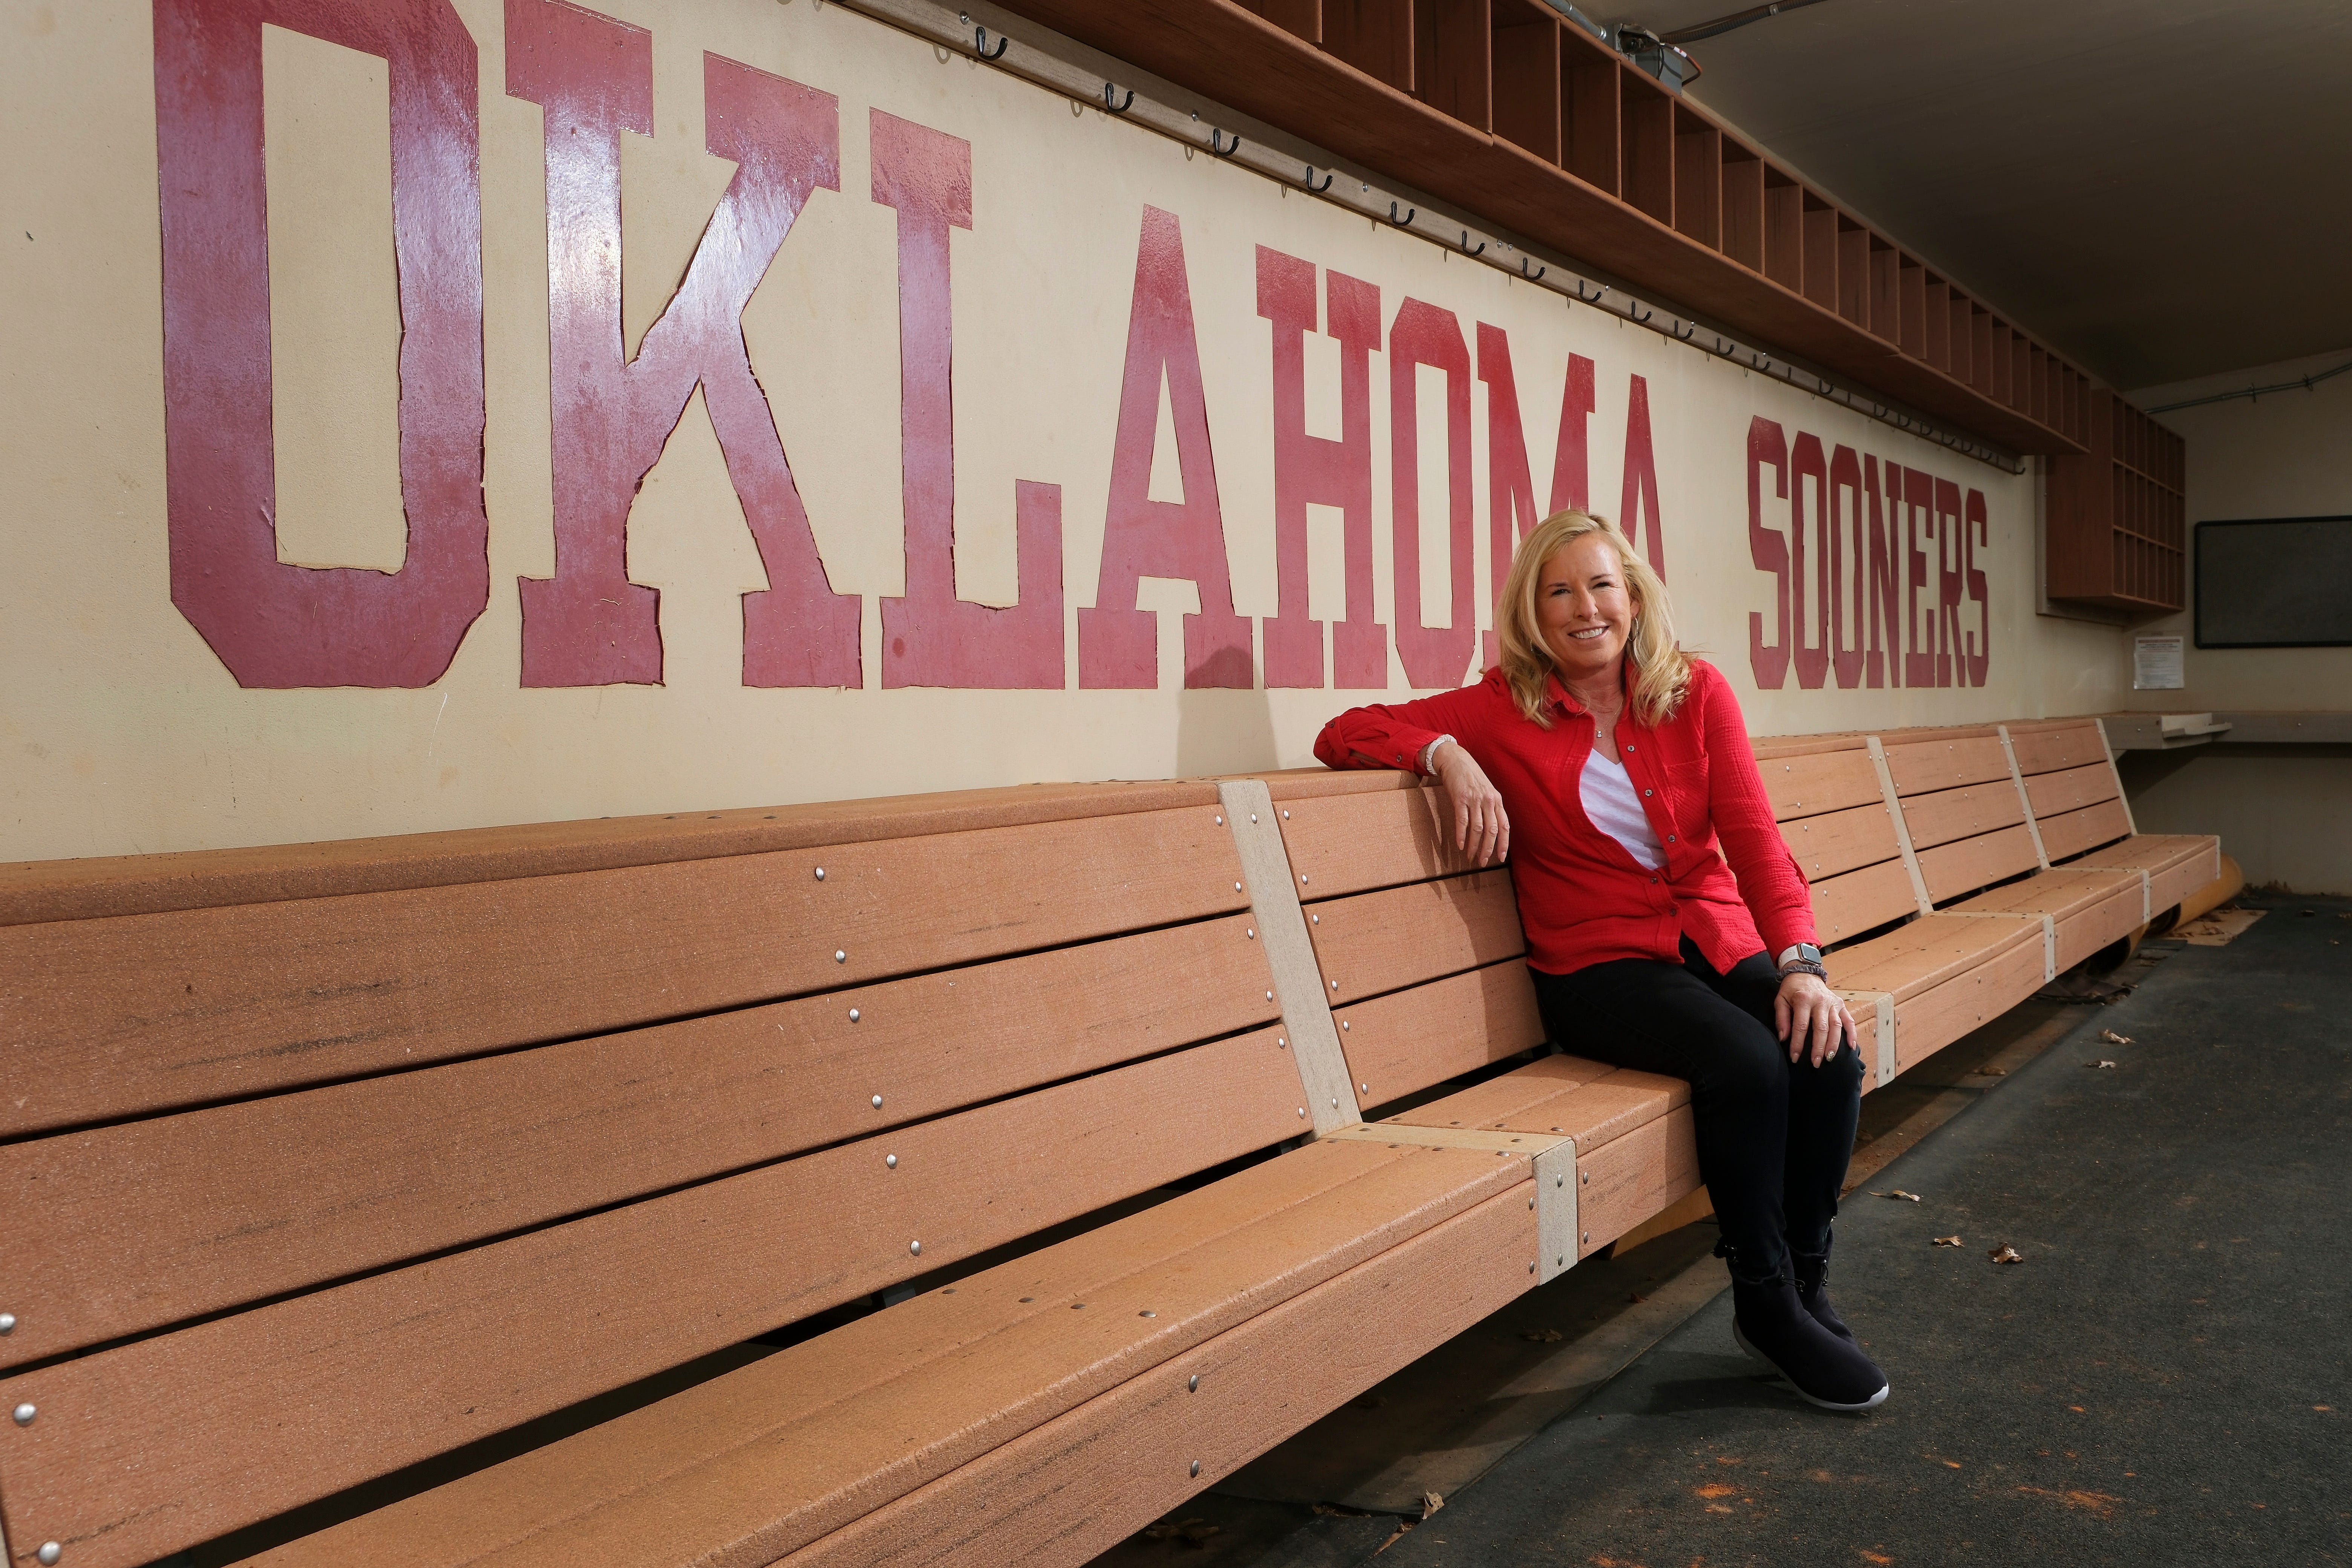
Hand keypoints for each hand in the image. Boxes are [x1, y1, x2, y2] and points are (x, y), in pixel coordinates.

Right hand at [1432, 740, 1509, 866]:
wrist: (1456, 760)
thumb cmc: (1471, 777)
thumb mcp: (1486, 791)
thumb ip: (1491, 807)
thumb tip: (1492, 828)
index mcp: (1497, 800)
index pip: (1504, 826)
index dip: (1504, 843)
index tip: (1500, 858)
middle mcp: (1488, 801)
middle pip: (1491, 831)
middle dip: (1488, 849)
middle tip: (1483, 862)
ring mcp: (1474, 800)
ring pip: (1477, 829)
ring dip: (1474, 846)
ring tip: (1470, 857)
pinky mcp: (1460, 799)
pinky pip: (1462, 821)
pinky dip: (1461, 836)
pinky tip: (1460, 845)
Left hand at [1774, 970, 1855, 1067]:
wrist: (1805, 973)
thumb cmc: (1791, 990)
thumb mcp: (1780, 1000)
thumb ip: (1781, 1019)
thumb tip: (1783, 1038)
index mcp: (1803, 999)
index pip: (1801, 1026)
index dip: (1797, 1044)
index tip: (1794, 1058)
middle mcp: (1820, 1001)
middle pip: (1821, 1028)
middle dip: (1818, 1048)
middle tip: (1816, 1063)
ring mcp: (1833, 1003)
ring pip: (1836, 1026)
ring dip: (1834, 1044)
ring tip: (1829, 1058)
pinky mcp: (1841, 1004)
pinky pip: (1849, 1020)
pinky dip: (1852, 1033)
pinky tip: (1852, 1046)